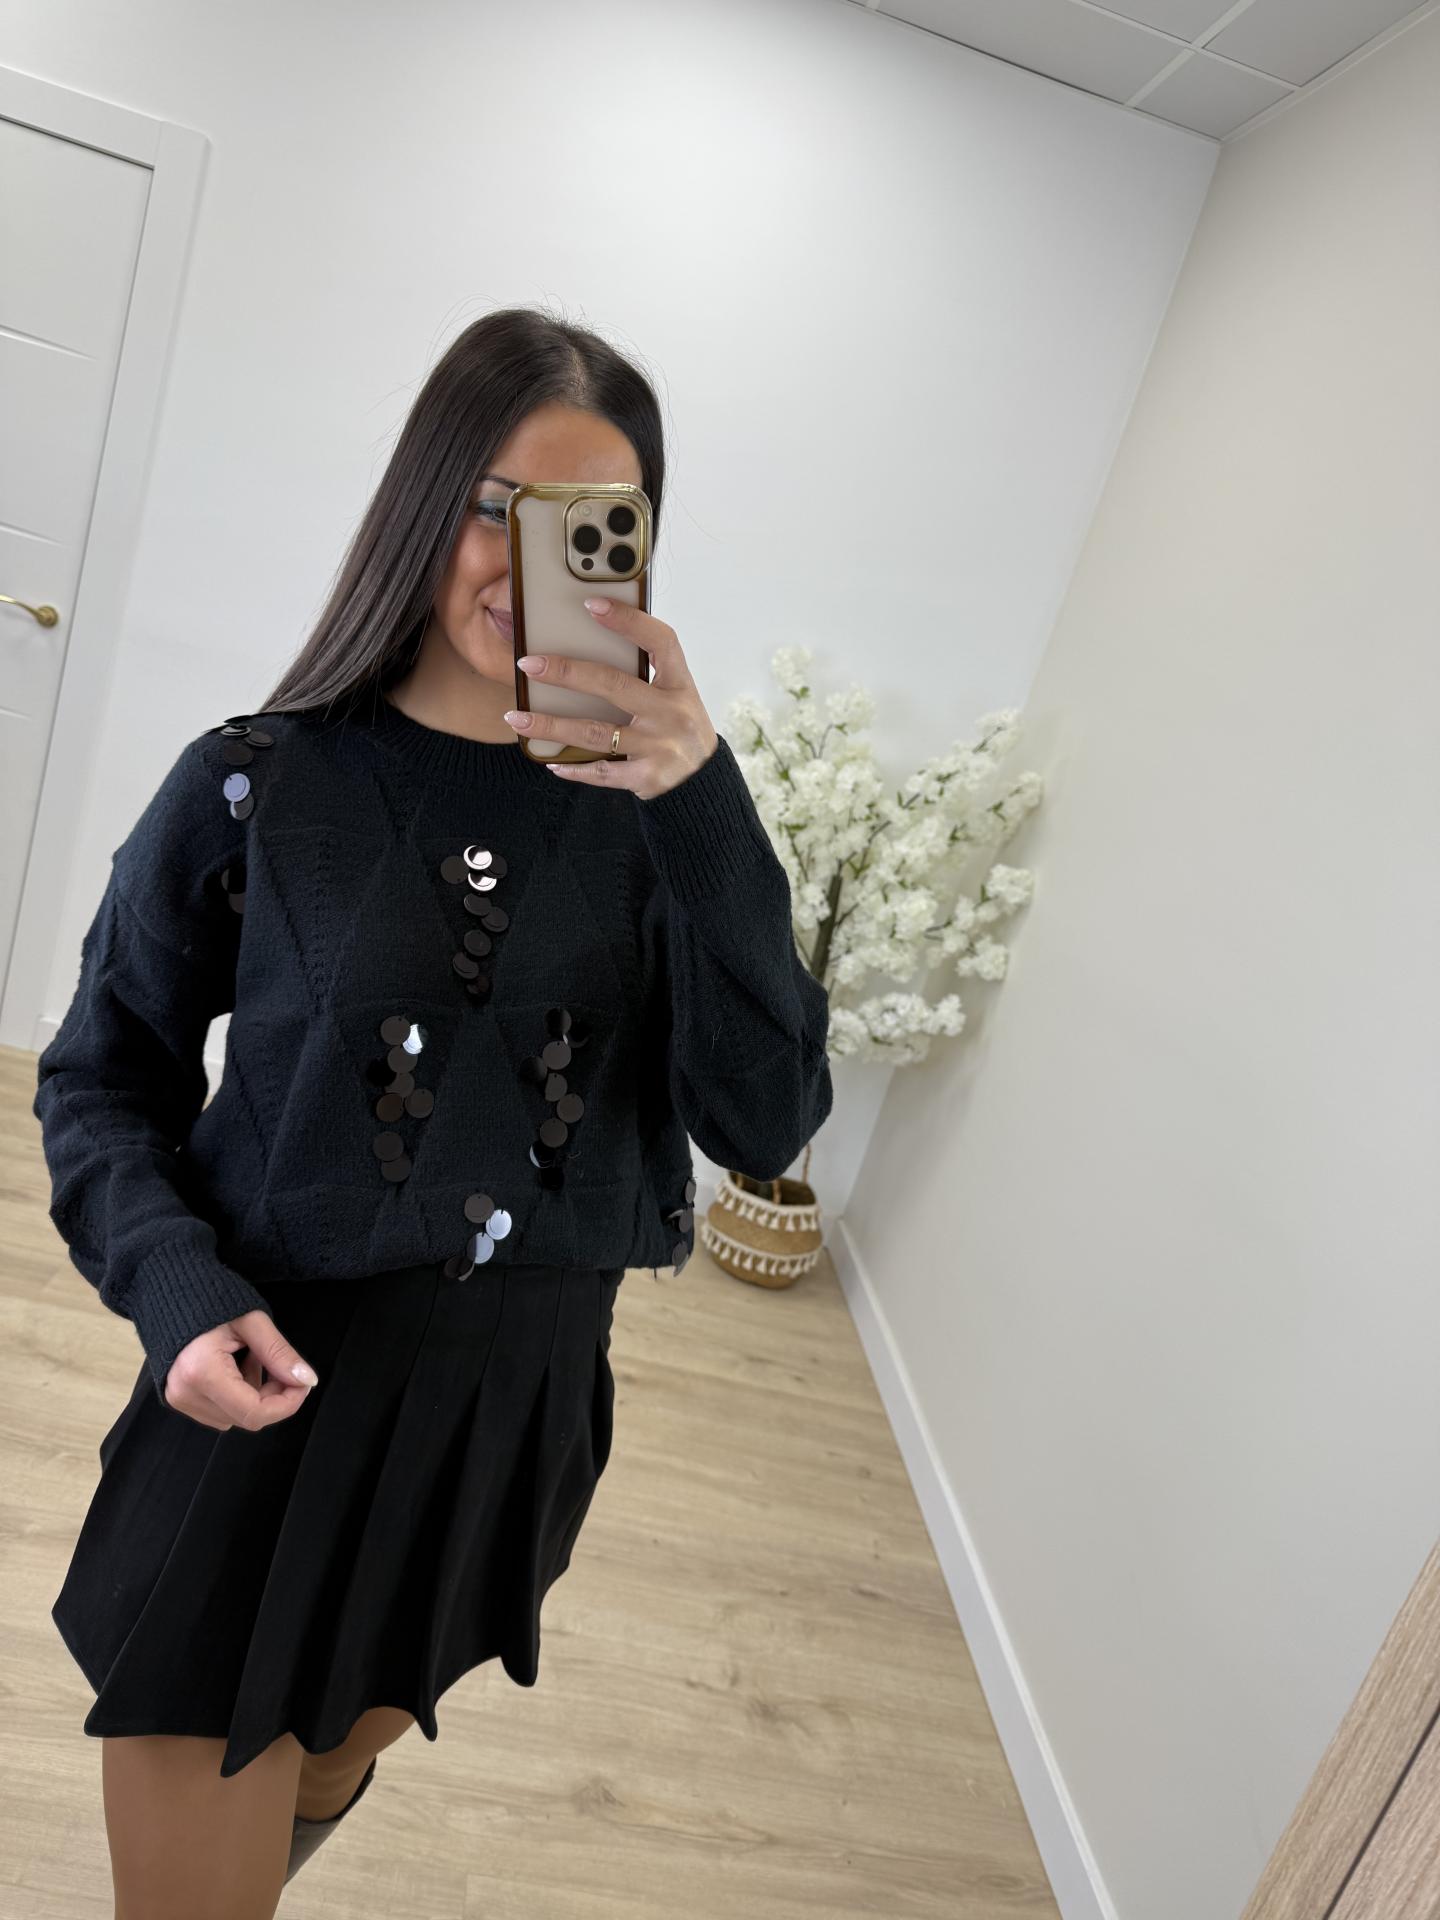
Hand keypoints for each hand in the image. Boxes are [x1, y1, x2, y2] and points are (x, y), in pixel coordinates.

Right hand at [164, 1309, 319, 1430]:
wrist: (173, 1292)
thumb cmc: (212, 1300)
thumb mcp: (253, 1321)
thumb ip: (279, 1353)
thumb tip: (307, 1380)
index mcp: (201, 1372)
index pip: (254, 1413)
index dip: (287, 1404)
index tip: (302, 1383)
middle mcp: (185, 1393)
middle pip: (246, 1418)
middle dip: (273, 1396)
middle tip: (281, 1365)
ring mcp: (179, 1399)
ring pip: (235, 1417)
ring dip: (255, 1395)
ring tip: (250, 1357)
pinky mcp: (178, 1399)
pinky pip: (219, 1412)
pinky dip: (237, 1395)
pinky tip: (236, 1366)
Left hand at [503, 596, 719, 800]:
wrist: (702, 783)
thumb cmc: (679, 729)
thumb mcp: (675, 697)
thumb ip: (644, 676)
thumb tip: (588, 649)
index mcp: (680, 685)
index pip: (659, 641)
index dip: (629, 620)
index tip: (592, 604)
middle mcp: (671, 713)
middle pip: (613, 684)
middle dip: (566, 672)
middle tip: (528, 664)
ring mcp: (659, 746)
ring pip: (595, 731)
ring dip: (551, 724)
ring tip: (517, 717)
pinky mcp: (646, 777)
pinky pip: (601, 771)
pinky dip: (573, 766)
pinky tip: (551, 761)